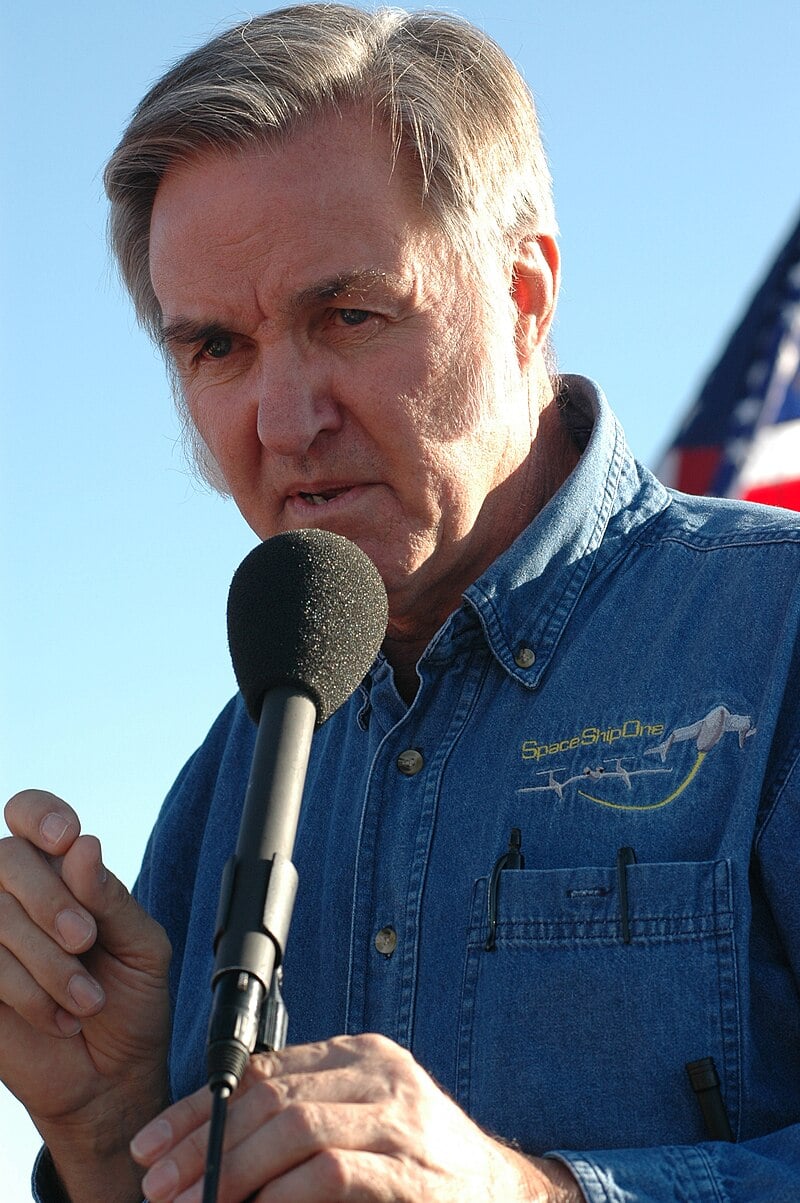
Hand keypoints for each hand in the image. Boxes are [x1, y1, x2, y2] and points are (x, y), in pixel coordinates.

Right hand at [0, 789, 171, 1202]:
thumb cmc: (131, 1001)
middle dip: (50, 901)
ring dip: (48, 962)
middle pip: (8, 858)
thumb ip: (110, 897)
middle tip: (85, 939)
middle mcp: (18, 894)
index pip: (29, 811)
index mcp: (61, 871)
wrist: (112, 1075)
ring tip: (87, 1000)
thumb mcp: (141, 945)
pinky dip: (28, 993)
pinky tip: (59, 1018)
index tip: (67, 839)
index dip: (40, 815)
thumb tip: (83, 844)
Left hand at [131, 1032, 582, 1201]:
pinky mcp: (409, 1175)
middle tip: (159, 1188)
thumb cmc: (417, 1168)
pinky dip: (278, 1198)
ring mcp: (401, 1120)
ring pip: (293, 1128)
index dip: (198, 1107)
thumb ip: (299, 1120)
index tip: (152, 1146)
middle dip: (203, 1143)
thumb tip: (205, 1147)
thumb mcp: (357, 1125)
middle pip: (270, 1095)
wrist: (502, 1197)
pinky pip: (329, 1176)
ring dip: (228, 1173)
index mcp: (360, 1056)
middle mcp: (381, 1075)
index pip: (261, 1069)